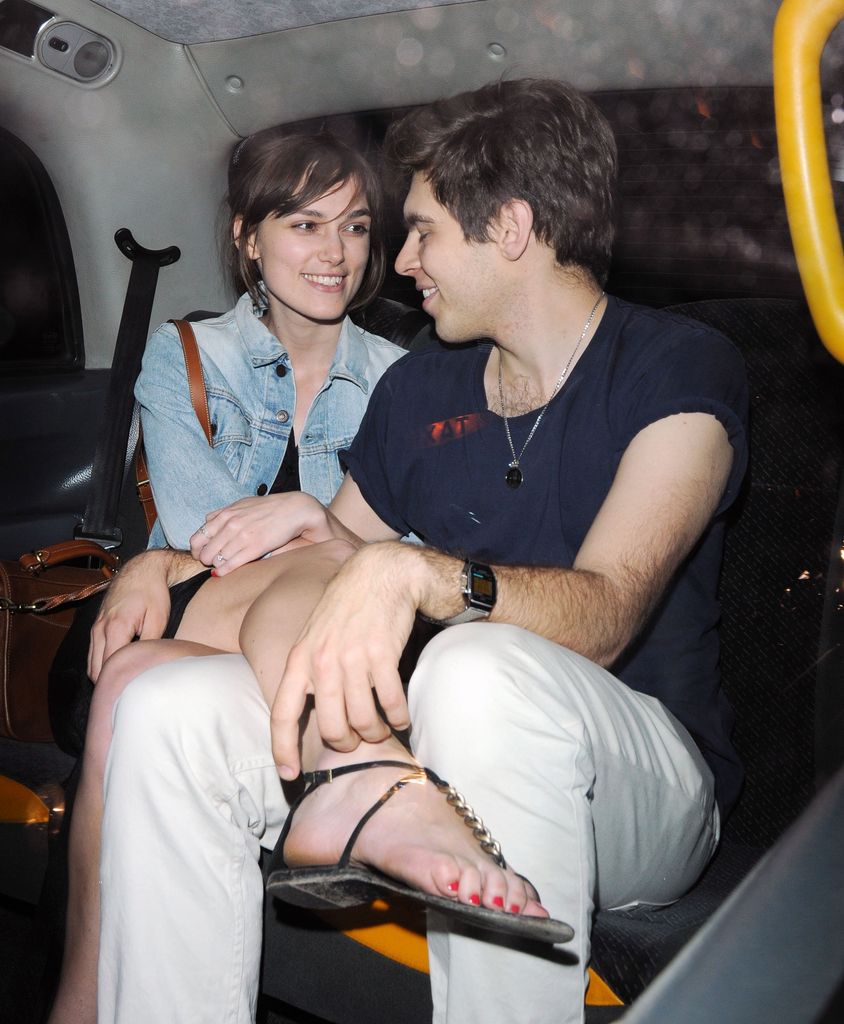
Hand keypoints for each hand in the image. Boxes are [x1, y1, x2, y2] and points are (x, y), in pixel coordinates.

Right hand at [87, 549, 184, 680]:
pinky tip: (118, 667)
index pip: (110, 667)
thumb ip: (150, 644)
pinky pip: (93, 653)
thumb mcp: (158, 619)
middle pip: (95, 670)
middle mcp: (100, 629)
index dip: (119, 682)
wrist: (142, 570)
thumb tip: (147, 666)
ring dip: (103, 674)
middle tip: (128, 691)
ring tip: (123, 682)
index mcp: (116, 628)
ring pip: (91, 663)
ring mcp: (95, 628)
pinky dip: (101, 664)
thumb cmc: (153, 593)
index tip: (132, 691)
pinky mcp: (96, 626)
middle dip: (109, 683)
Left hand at [189, 492, 334, 574]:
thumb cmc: (269, 508)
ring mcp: (242, 536)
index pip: (198, 537)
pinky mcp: (255, 547)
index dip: (197, 549)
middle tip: (211, 563)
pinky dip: (223, 571)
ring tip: (220, 567)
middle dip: (204, 560)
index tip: (202, 553)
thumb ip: (224, 513)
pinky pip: (230, 564)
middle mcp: (231, 524)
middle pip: (204, 551)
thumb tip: (209, 521)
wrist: (294, 509)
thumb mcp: (242, 504)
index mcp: (226, 514)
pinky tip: (223, 573)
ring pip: (215, 559)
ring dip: (215, 566)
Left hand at [271, 542, 418, 779]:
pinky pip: (391, 702)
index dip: (282, 748)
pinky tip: (402, 716)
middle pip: (331, 727)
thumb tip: (313, 711)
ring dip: (376, 732)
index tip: (289, 775)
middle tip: (356, 740)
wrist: (379, 574)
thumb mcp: (314, 635)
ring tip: (382, 729)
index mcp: (300, 659)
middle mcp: (323, 662)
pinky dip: (399, 716)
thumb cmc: (346, 608)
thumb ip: (310, 671)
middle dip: (346, 743)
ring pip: (364, 719)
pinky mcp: (383, 655)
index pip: (283, 713)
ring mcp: (353, 658)